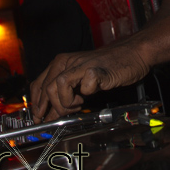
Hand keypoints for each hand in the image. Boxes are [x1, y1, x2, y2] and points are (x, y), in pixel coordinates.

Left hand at [30, 39, 149, 122]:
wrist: (132, 53)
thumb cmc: (109, 65)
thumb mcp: (81, 77)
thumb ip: (66, 91)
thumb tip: (52, 113)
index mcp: (63, 62)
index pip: (39, 84)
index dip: (36, 104)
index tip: (38, 117)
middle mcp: (70, 62)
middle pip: (47, 87)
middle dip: (50, 107)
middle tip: (59, 116)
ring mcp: (83, 65)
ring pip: (59, 85)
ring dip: (65, 101)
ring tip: (77, 104)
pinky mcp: (97, 71)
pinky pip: (85, 86)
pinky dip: (86, 94)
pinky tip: (91, 95)